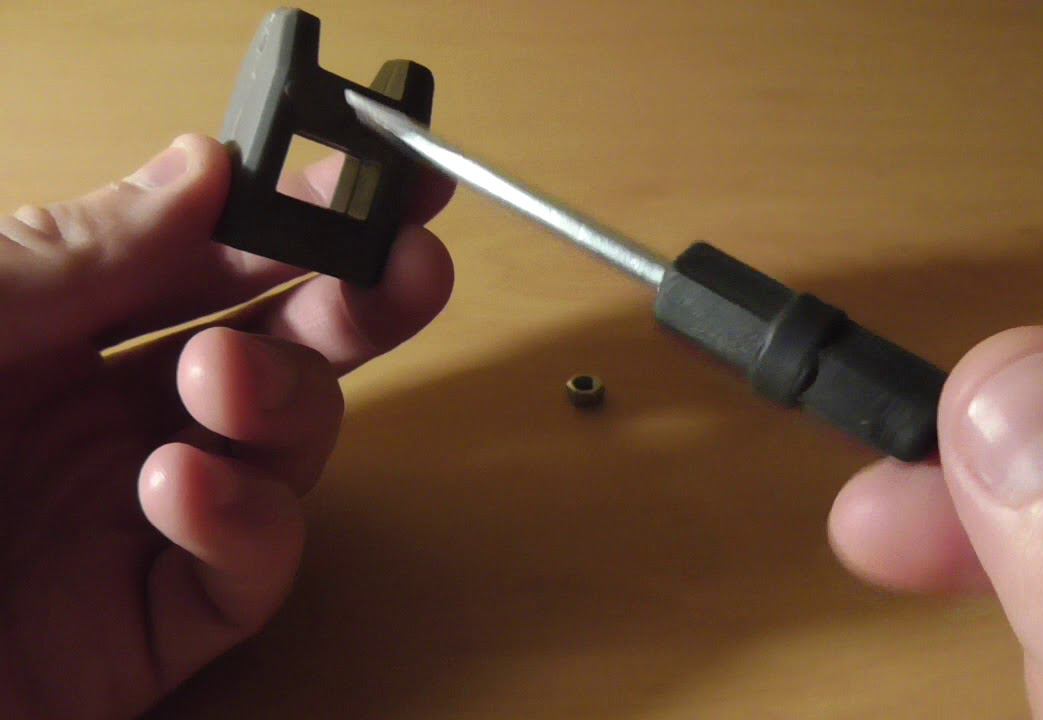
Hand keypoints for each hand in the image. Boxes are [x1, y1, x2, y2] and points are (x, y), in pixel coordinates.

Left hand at [0, 135, 453, 717]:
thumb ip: (74, 250)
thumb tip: (209, 164)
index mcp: (48, 326)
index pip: (206, 254)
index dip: (302, 208)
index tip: (386, 168)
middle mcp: (106, 416)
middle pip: (276, 348)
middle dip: (351, 305)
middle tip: (406, 270)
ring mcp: (136, 521)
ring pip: (284, 451)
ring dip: (282, 402)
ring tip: (223, 383)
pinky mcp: (152, 627)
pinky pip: (244, 571)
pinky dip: (241, 523)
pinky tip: (183, 486)